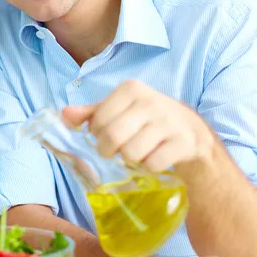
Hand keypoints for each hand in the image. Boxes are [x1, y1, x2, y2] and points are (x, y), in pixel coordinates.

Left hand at [61, 80, 216, 172]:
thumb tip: (64, 115)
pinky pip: (153, 164)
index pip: (98, 120)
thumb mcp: (119, 110)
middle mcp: (150, 101)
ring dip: (130, 160)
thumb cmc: (147, 120)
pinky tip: (154, 158)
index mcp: (131, 89)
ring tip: (137, 153)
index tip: (103, 137)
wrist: (191, 132)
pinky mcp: (184, 142)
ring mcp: (169, 121)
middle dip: (108, 151)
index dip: (96, 135)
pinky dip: (149, 167)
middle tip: (114, 152)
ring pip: (132, 153)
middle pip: (112, 137)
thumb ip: (90, 112)